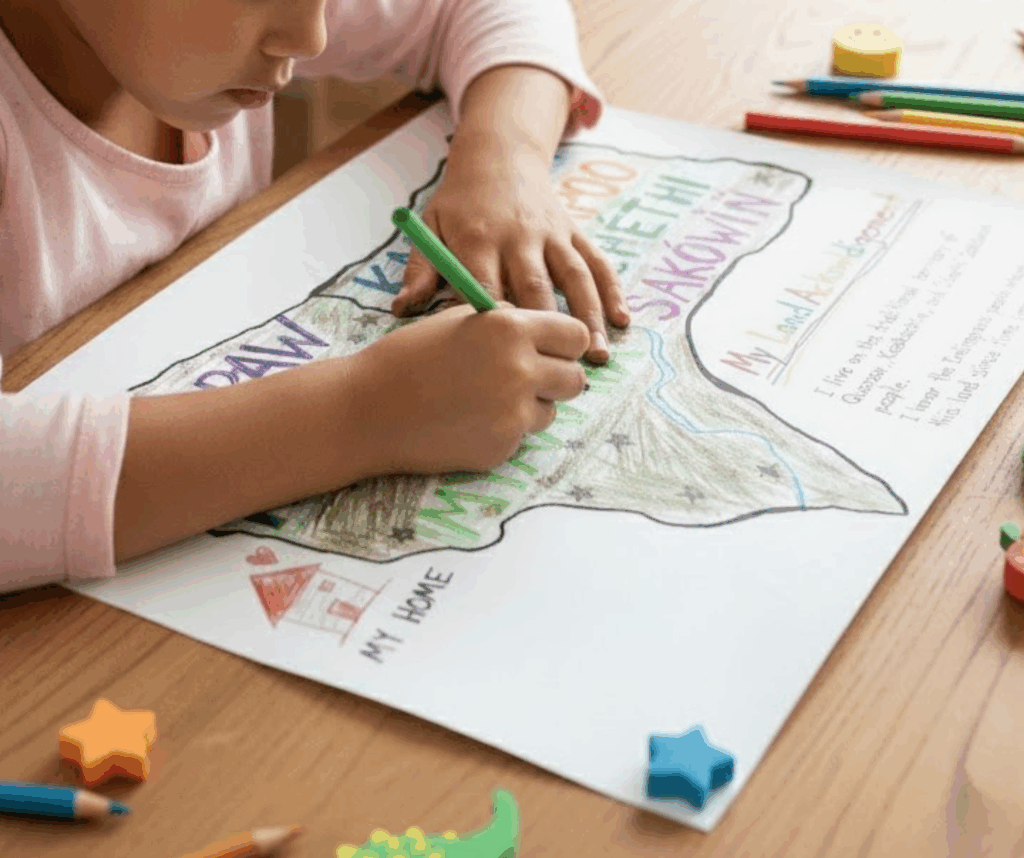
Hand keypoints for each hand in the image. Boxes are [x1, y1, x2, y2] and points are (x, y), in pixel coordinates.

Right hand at [347, 303, 588, 474]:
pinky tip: (467, 422)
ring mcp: (513, 414)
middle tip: (526, 379)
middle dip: (556, 378)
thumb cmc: (410, 357)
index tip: (554, 350)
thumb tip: (545, 332)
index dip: (565, 343)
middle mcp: (520, 370)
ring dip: (530, 407)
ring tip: (485, 399)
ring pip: (551, 412)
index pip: (576, 335)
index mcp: (511, 329)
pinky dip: (502, 430)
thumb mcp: (460, 320)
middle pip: (575, 379)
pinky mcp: (502, 448)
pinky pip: (521, 437)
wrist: (369, 410)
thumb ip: (507, 321)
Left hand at [391, 143, 629, 364]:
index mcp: (478, 239)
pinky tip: (623, 322)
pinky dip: (613, 291)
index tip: (501, 363)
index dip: (495, 325)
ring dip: (588, 317)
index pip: (486, 288)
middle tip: (557, 372)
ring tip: (596, 356)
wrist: (497, 156)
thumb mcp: (432, 227)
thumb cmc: (459, 203)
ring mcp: (551, 235)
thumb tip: (401, 309)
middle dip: (547, 330)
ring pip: (574, 278)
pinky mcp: (574, 232)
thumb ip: (421, 269)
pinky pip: (597, 262)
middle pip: (535, 288)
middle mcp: (519, 237)